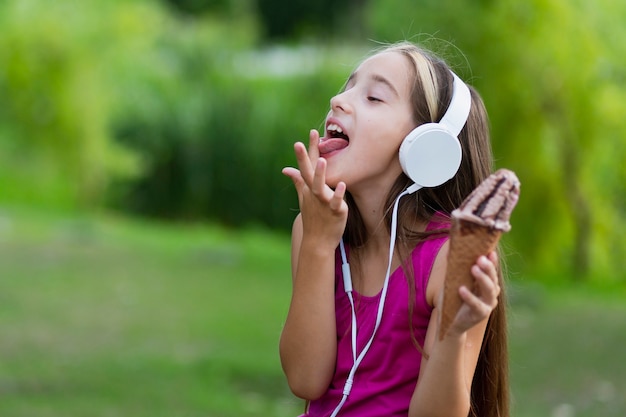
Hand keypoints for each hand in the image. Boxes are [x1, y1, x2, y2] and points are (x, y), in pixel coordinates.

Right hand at [282, 129, 347, 249]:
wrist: (317, 241)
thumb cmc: (313, 217)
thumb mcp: (304, 197)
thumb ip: (298, 181)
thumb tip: (287, 169)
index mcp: (309, 187)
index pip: (307, 165)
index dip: (308, 149)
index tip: (311, 132)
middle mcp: (314, 193)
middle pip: (309, 171)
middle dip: (307, 155)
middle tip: (309, 137)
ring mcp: (324, 202)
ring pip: (320, 187)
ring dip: (320, 174)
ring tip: (321, 160)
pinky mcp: (335, 211)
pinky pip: (336, 202)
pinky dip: (338, 194)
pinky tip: (342, 184)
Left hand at [448, 251, 499, 334]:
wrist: (448, 323)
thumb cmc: (452, 300)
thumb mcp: (452, 282)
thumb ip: (454, 269)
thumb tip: (450, 251)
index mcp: (486, 284)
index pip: (492, 270)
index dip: (492, 261)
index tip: (490, 251)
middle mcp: (490, 294)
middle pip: (493, 278)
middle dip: (488, 267)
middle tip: (480, 258)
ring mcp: (487, 305)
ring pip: (489, 290)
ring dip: (482, 278)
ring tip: (473, 269)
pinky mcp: (480, 315)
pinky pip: (476, 305)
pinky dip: (470, 297)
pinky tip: (462, 289)